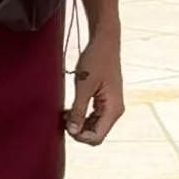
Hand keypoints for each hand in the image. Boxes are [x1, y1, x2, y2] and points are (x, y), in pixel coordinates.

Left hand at [66, 23, 123, 143]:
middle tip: (63, 118)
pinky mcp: (105, 101)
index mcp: (113, 109)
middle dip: (78, 131)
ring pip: (94, 127)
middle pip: (95, 134)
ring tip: (65, 112)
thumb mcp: (83, 85)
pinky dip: (82, 116)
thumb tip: (73, 131)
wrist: (104, 41)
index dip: (79, 136)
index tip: (66, 124)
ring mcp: (110, 106)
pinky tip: (70, 109)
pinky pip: (93, 117)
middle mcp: (115, 111)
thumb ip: (78, 110)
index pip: (97, 137)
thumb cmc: (96, 59)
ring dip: (79, 124)